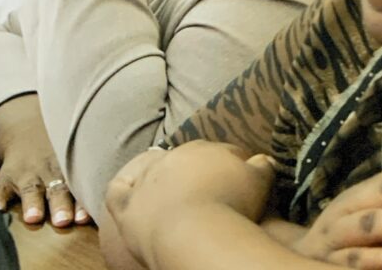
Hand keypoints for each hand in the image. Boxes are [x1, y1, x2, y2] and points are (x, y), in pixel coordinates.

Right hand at [0, 95, 91, 227]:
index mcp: (69, 168)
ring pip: (30, 188)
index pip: (78, 185)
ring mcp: (26, 172)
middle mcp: (49, 170)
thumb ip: (91, 174)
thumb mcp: (77, 155)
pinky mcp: (6, 175)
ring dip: (32, 202)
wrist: (27, 127)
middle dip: (60, 204)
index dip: (82, 202)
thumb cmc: (62, 151)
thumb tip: (118, 194)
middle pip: (57, 189)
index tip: (84, 218)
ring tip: (33, 217)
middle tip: (64, 220)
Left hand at [106, 141, 275, 266]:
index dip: (232, 162)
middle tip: (209, 187)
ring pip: (148, 168)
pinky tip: (129, 188)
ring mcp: (146, 180)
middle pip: (184, 158)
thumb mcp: (258, 181)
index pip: (219, 150)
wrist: (194, 232)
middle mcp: (171, 157)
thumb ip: (262, 165)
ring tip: (167, 185)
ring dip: (156, 173)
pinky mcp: (127, 204)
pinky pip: (118, 190)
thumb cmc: (230, 205)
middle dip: (195, 167)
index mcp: (204, 149)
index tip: (242, 173)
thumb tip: (264, 158)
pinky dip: (123, 187)